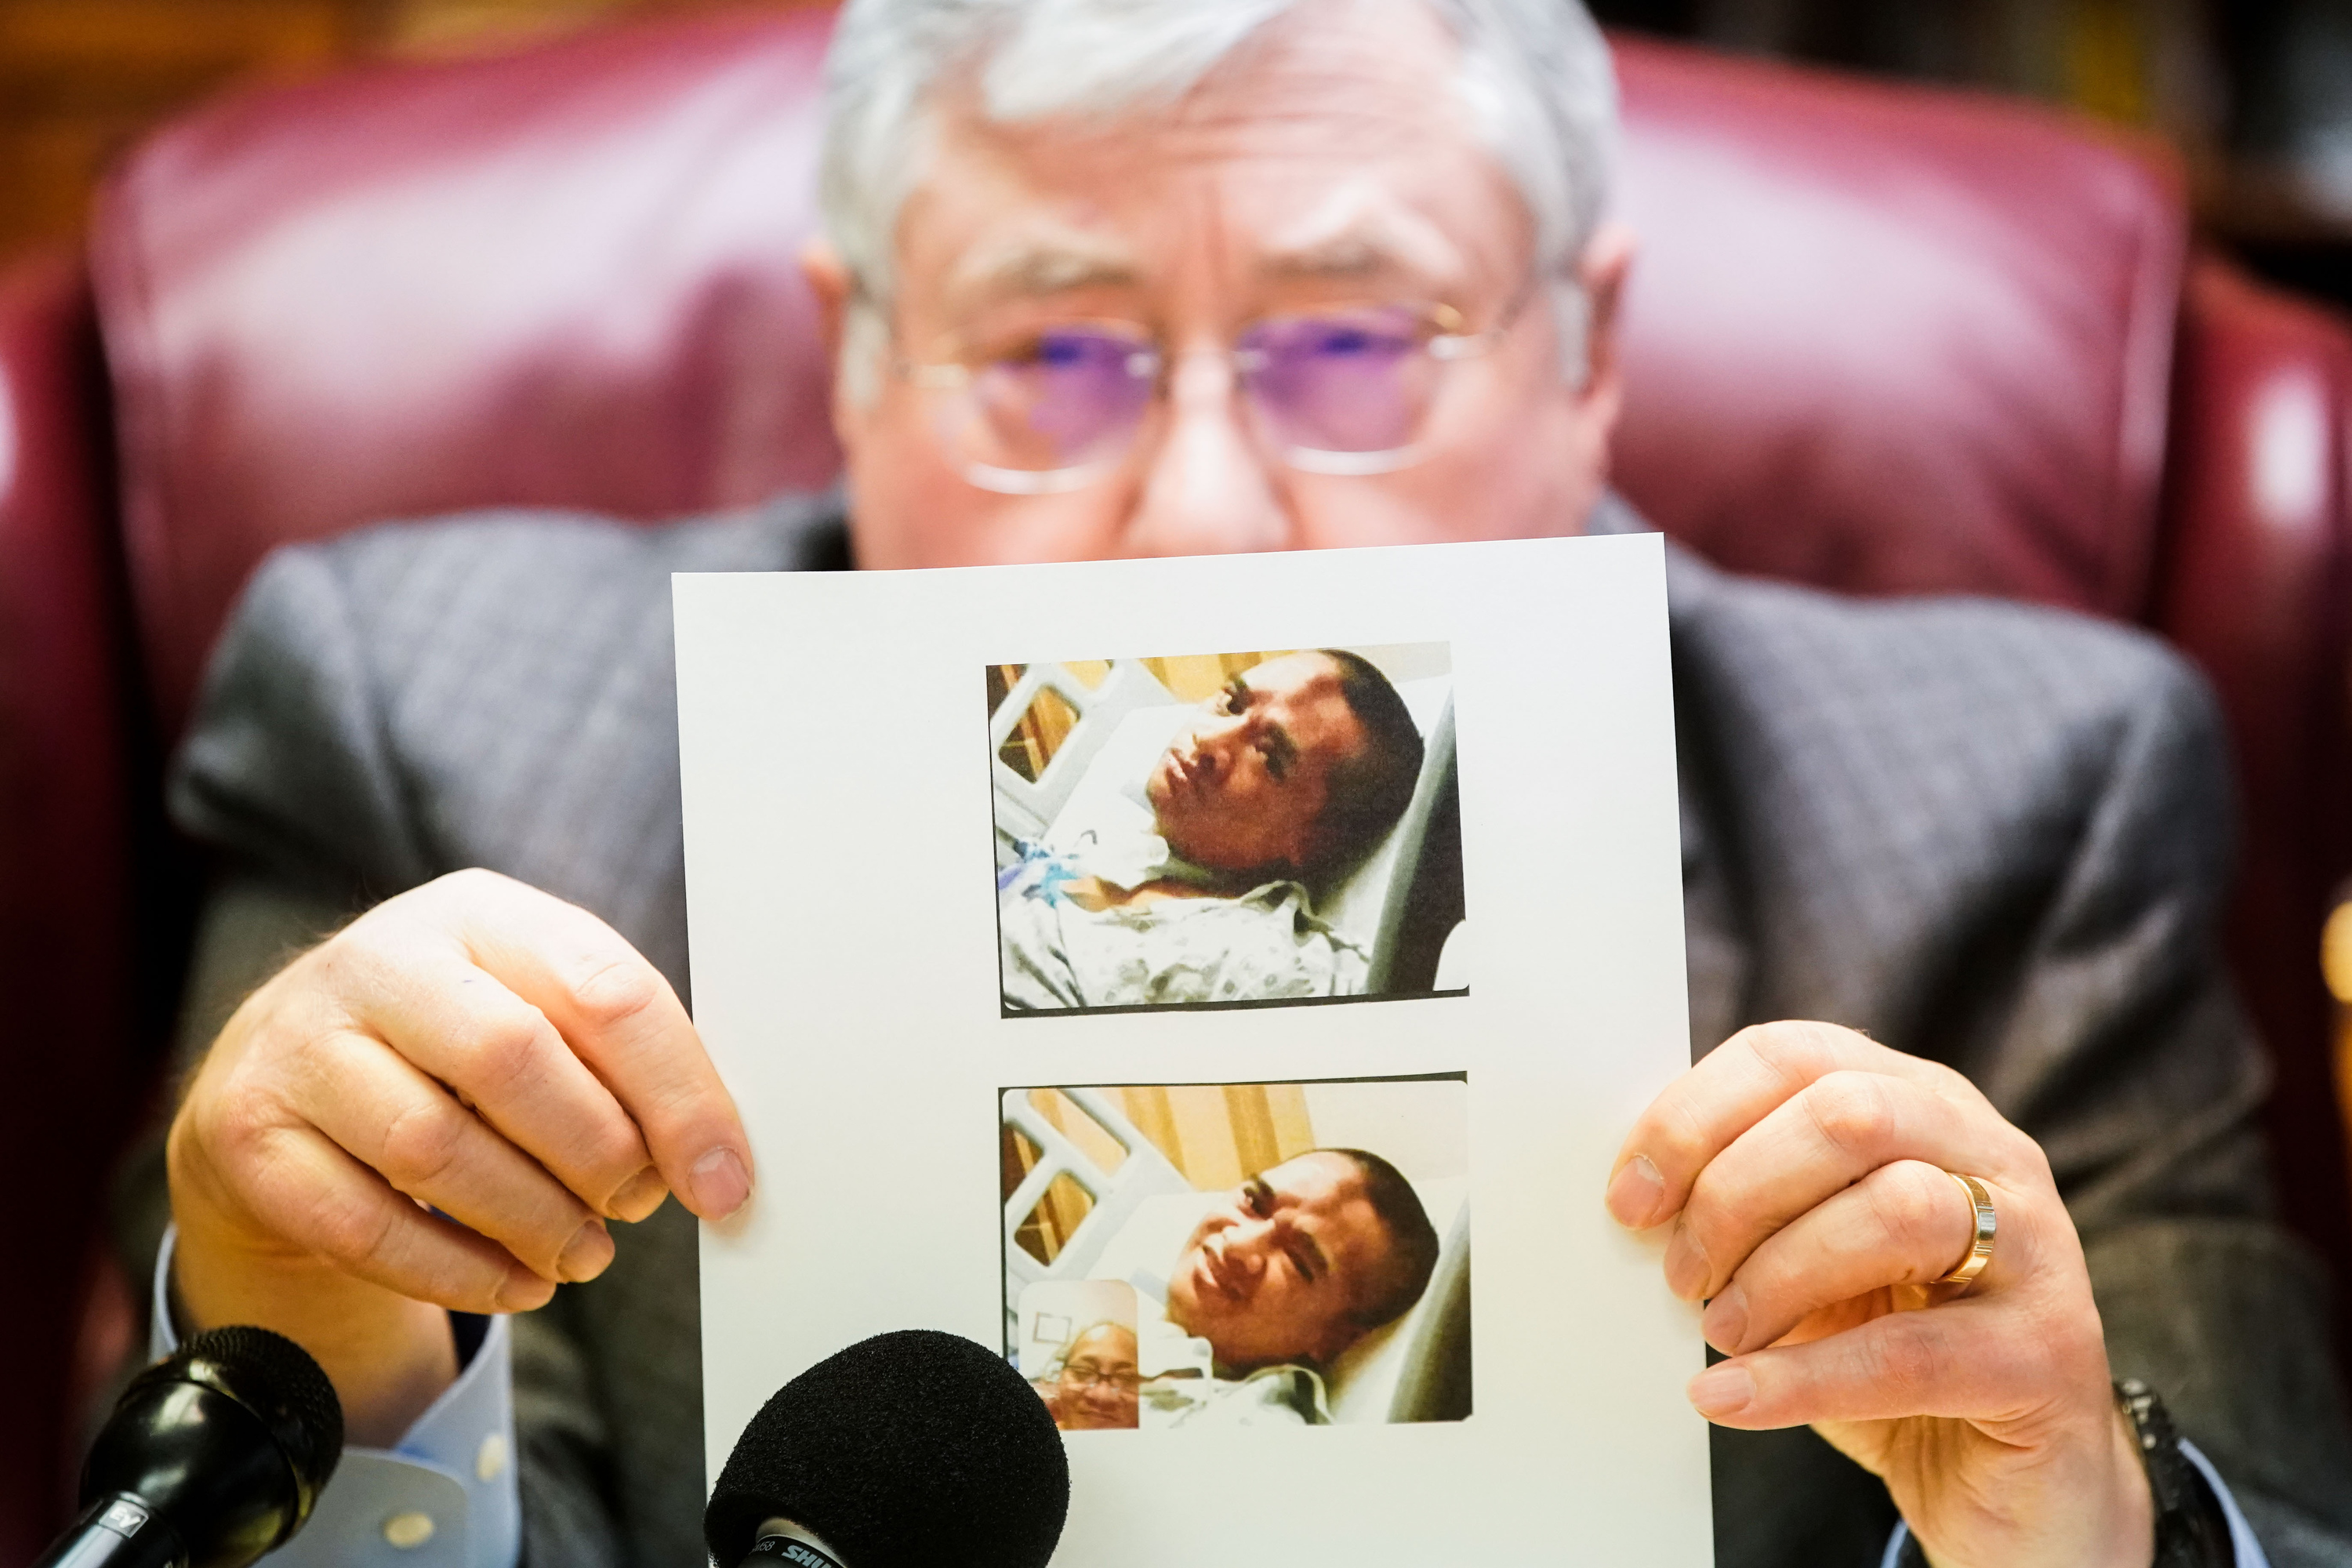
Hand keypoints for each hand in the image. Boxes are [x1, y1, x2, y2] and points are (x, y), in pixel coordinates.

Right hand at [167, 869, 754, 1443]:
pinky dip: (459, 1271)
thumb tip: (717, 1163)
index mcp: (482, 913)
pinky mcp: (247, 1133)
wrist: (285, 1073)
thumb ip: (618, 1060)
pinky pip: (365, 1224)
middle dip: (597, 1153)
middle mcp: (381, 958)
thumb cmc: (451, 1046)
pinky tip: (516, 1283)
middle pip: (513, 1059)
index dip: (678, 1095)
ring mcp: (300, 1042)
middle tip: (633, 1206)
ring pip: (435, 1147)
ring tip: (582, 1252)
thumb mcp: (534, 1011)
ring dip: (533, 1222)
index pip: (605, 991)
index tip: (723, 1179)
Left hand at [1605, 1021, 2152, 1567]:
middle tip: (1678, 1273)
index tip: (1630, 1196)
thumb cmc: (1889, 1350)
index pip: (1795, 1056)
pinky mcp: (2048, 1354)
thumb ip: (1747, 1208)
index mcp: (1919, 1104)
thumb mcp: (1808, 1260)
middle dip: (1735, 1190)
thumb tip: (1635, 1195)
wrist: (2012, 1485)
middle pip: (1847, 1114)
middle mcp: (1989, 1154)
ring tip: (1719, 1330)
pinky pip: (1910, 1354)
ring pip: (1895, 1211)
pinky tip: (1732, 1398)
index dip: (1695, 1116)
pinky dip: (1802, 1377)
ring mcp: (2036, 1248)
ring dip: (1776, 1274)